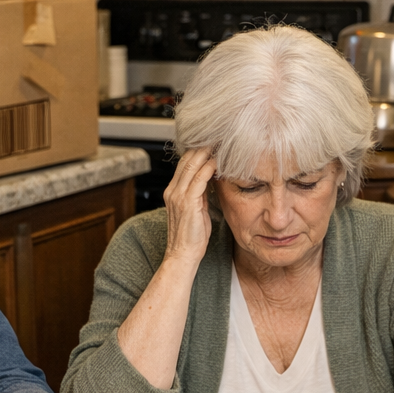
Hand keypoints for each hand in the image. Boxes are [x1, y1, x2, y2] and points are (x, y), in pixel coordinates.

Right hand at [162, 146, 215, 265]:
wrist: (182, 255)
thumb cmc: (191, 237)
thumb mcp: (196, 211)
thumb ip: (200, 195)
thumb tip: (210, 180)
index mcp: (173, 192)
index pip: (184, 164)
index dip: (197, 151)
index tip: (212, 143)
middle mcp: (172, 190)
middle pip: (187, 160)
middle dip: (203, 147)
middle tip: (219, 138)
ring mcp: (178, 195)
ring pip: (192, 165)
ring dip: (207, 153)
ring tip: (221, 144)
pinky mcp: (188, 202)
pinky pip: (200, 178)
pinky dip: (210, 167)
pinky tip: (219, 162)